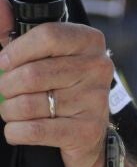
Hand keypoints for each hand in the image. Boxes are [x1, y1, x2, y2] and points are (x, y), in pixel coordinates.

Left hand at [0, 0, 111, 166]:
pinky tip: (18, 128)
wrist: (84, 135)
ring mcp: (95, 100)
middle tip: (6, 92)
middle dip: (7, 87)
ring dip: (9, 111)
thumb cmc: (58, 88)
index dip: (16, 51)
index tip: (3, 63)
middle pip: (33, 74)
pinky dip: (16, 131)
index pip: (48, 36)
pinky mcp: (87, 130)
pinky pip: (36, 129)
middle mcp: (98, 67)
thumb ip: (12, 31)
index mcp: (89, 41)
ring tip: (13, 111)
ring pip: (29, 104)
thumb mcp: (36, 56)